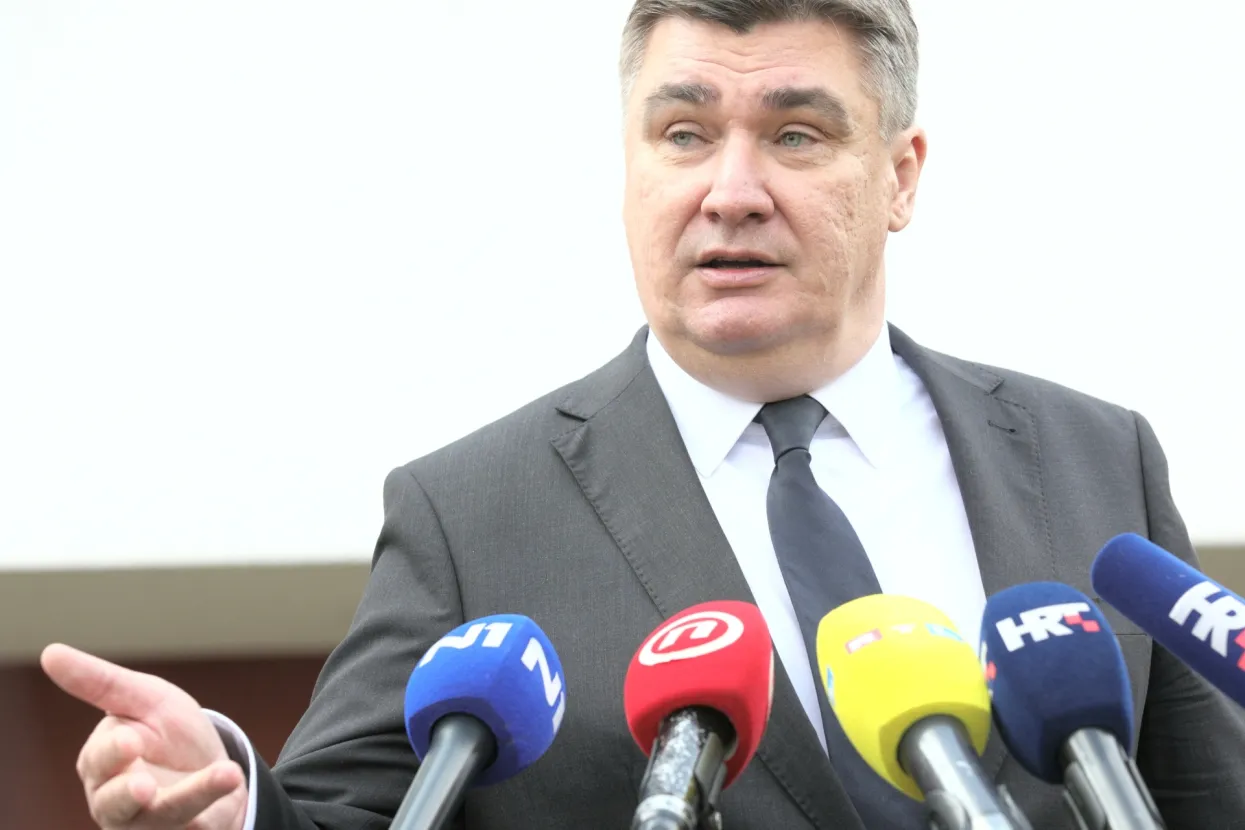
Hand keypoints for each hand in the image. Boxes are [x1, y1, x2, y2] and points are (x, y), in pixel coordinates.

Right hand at [41, 643, 247, 829]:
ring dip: (194, 796)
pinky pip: (193, 829)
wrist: (220, 769)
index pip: (99, 760)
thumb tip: (49, 652)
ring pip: (163, 816)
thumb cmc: (171, 733)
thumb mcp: (145, 700)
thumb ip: (101, 682)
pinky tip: (228, 795)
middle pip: (115, 802)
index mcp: (102, 764)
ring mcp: (150, 824)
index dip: (113, 752)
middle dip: (127, 794)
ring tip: (225, 774)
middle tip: (144, 785)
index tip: (130, 739)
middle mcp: (118, 801)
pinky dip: (210, 814)